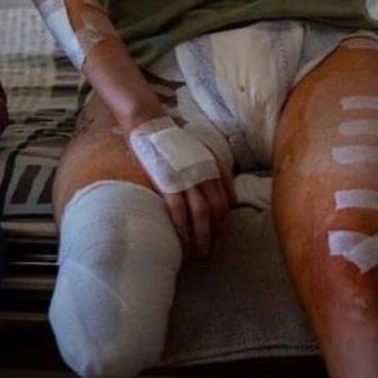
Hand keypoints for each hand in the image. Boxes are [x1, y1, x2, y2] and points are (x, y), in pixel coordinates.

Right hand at [127, 115, 234, 256]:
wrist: (150, 125)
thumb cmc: (172, 140)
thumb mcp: (200, 151)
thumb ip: (212, 170)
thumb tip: (223, 193)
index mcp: (213, 165)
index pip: (227, 199)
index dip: (225, 219)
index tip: (220, 232)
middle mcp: (204, 172)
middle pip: (218, 210)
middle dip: (217, 232)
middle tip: (211, 248)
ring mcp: (187, 178)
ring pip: (202, 214)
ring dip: (203, 236)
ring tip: (200, 252)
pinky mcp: (168, 183)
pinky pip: (179, 212)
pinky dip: (182, 229)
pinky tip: (182, 241)